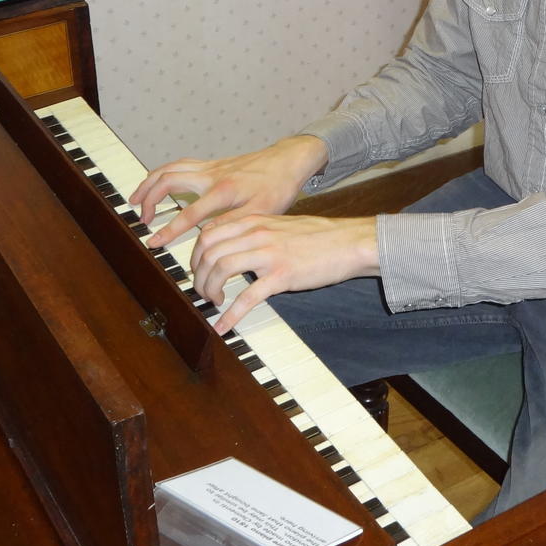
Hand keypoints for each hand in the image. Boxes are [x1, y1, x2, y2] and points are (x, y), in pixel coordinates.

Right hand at [129, 135, 327, 249]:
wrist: (288, 160)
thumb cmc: (277, 187)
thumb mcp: (261, 212)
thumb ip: (233, 225)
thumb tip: (207, 238)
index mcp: (223, 190)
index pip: (188, 213)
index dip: (169, 229)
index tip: (153, 242)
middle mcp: (212, 174)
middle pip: (168, 180)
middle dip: (149, 198)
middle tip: (142, 218)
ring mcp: (210, 167)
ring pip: (170, 168)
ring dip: (150, 182)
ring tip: (137, 199)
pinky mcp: (212, 164)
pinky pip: (179, 164)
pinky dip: (163, 173)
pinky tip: (158, 184)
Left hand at [191, 213, 378, 333]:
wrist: (349, 242)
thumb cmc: (318, 236)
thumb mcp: (280, 225)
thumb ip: (255, 233)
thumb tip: (233, 247)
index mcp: (254, 220)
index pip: (209, 232)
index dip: (196, 254)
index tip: (197, 270)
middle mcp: (256, 233)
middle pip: (209, 251)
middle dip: (198, 275)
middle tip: (203, 291)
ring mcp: (269, 254)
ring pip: (221, 269)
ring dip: (209, 291)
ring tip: (214, 303)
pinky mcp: (282, 275)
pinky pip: (248, 296)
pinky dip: (230, 314)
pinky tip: (224, 326)